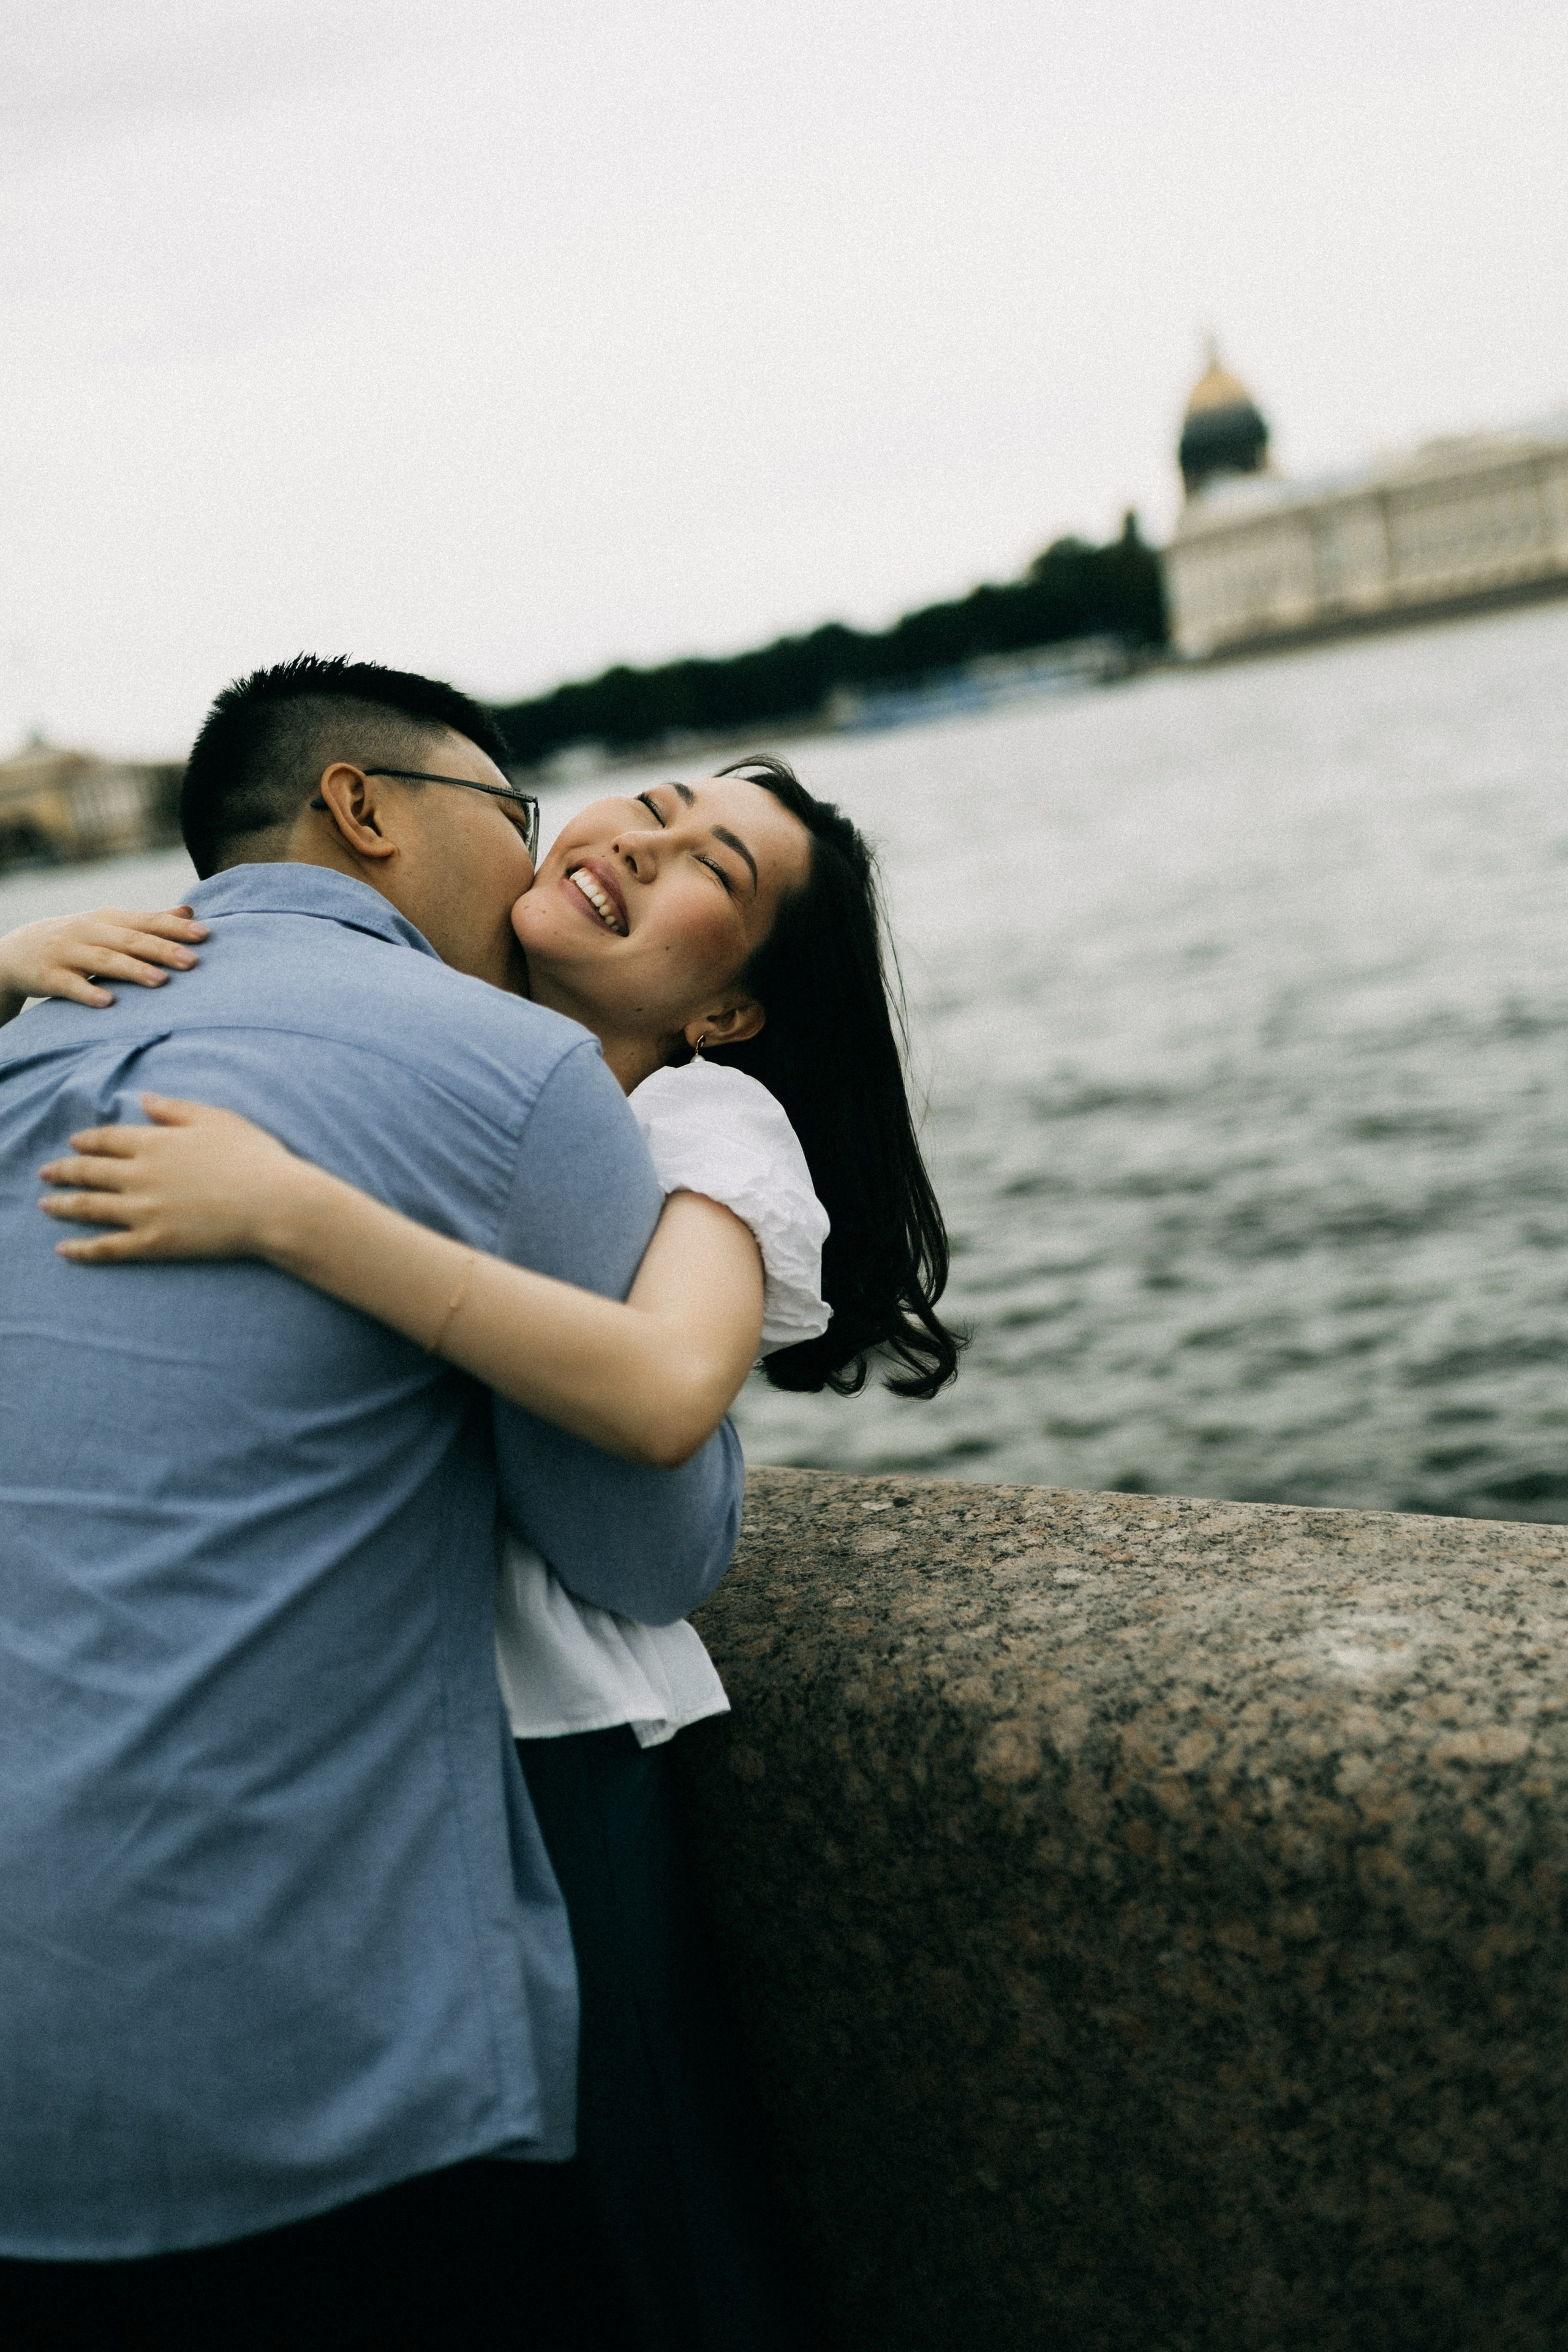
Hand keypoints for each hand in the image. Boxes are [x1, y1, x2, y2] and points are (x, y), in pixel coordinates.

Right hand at [0, 906, 207, 1011]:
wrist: (17, 951)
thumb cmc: (78, 939)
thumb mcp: (110, 926)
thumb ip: (149, 921)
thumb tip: (189, 912)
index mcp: (109, 919)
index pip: (147, 922)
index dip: (175, 928)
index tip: (206, 935)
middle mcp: (90, 932)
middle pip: (130, 940)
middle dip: (162, 949)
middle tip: (193, 961)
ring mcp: (68, 953)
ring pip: (104, 961)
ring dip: (133, 970)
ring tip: (161, 980)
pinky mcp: (50, 976)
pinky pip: (71, 985)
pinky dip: (88, 992)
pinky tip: (108, 1002)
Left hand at [39, 1095, 304, 1263]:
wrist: (274, 1204)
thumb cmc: (254, 1158)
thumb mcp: (217, 1119)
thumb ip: (175, 1109)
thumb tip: (144, 1099)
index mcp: (155, 1142)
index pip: (107, 1138)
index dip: (87, 1140)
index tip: (74, 1142)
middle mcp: (140, 1175)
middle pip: (89, 1171)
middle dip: (64, 1171)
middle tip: (46, 1173)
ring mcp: (143, 1210)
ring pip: (89, 1207)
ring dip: (62, 1205)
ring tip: (45, 1204)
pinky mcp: (154, 1242)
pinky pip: (108, 1248)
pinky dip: (82, 1250)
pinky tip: (63, 1251)